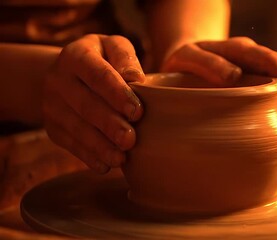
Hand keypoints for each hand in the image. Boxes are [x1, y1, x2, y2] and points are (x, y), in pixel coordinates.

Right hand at [43, 34, 143, 172]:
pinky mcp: (53, 128)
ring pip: (76, 129)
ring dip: (99, 146)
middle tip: (130, 139)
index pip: (97, 75)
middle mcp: (58, 80)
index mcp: (75, 55)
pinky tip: (105, 166)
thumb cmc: (103, 60)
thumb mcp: (113, 48)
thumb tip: (136, 78)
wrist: (66, 76)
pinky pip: (71, 145)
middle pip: (85, 105)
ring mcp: (52, 106)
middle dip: (109, 124)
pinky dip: (89, 157)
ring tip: (120, 158)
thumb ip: (125, 59)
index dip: (117, 94)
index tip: (137, 111)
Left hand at [161, 37, 276, 137]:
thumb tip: (234, 76)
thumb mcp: (187, 56)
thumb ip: (207, 63)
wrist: (181, 67)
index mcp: (241, 51)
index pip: (270, 60)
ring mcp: (256, 82)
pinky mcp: (254, 98)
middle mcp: (254, 66)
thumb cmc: (183, 61)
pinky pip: (274, 108)